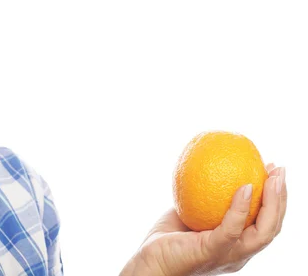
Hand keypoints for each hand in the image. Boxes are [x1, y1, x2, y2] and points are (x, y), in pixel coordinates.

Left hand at [121, 164, 286, 275]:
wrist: (149, 263)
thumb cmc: (167, 239)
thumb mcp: (191, 213)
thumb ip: (204, 197)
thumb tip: (213, 167)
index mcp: (236, 246)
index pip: (265, 224)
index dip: (275, 199)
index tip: (273, 172)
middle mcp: (238, 253)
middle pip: (271, 227)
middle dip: (280, 198)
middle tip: (280, 171)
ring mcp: (228, 255)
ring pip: (262, 232)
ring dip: (272, 203)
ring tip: (272, 178)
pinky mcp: (211, 252)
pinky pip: (231, 229)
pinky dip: (240, 208)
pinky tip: (245, 188)